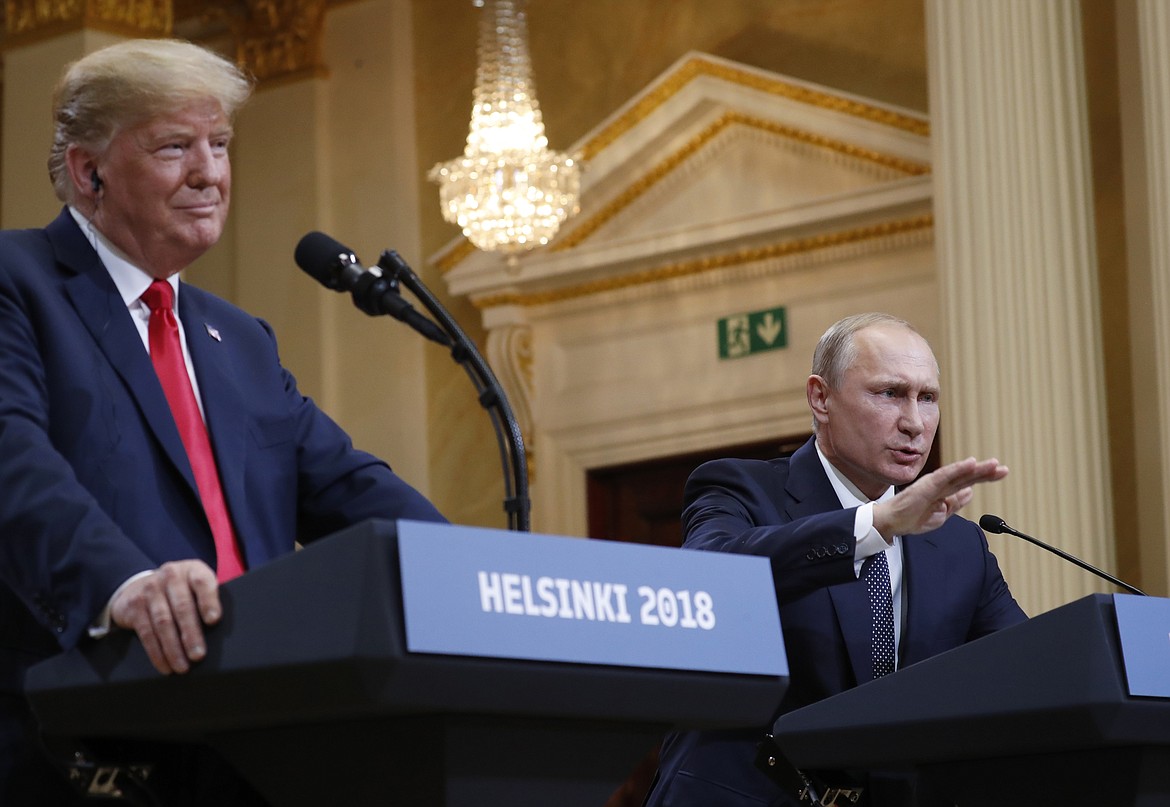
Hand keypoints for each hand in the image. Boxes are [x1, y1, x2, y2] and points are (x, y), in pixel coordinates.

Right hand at [109, 559, 221, 674]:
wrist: (140, 584)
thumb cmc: (181, 590)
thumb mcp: (196, 586)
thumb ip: (208, 599)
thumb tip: (220, 629)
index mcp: (192, 570)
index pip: (202, 582)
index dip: (209, 601)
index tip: (214, 620)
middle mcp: (170, 576)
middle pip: (182, 607)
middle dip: (191, 634)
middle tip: (199, 656)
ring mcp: (150, 589)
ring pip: (163, 622)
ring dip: (173, 648)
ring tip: (183, 667)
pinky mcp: (134, 606)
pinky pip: (146, 632)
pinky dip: (156, 652)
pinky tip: (165, 665)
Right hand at [873, 457, 1007, 538]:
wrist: (893, 522)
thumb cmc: (912, 517)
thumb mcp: (941, 513)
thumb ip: (956, 502)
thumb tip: (971, 493)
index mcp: (945, 490)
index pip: (968, 481)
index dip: (985, 476)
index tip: (1001, 473)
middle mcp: (941, 484)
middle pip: (967, 476)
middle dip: (986, 472)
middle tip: (1003, 468)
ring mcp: (934, 483)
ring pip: (959, 474)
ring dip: (976, 469)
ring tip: (993, 464)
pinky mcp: (926, 485)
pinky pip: (945, 476)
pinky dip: (958, 469)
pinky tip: (970, 463)